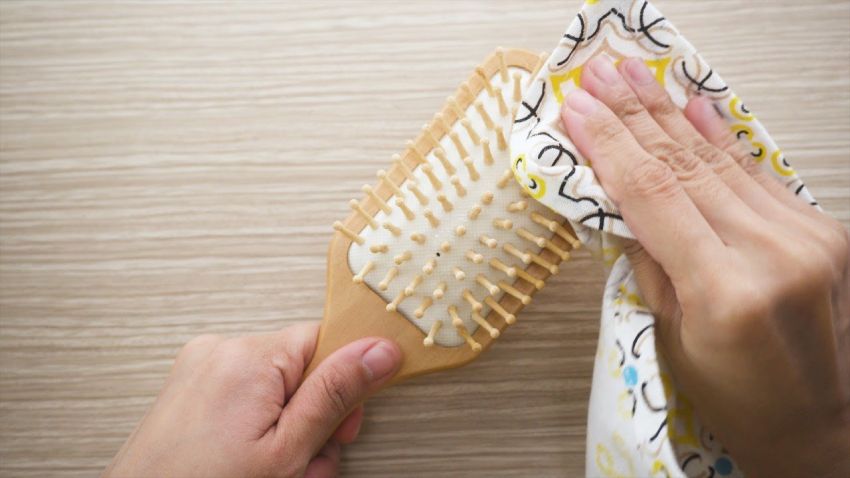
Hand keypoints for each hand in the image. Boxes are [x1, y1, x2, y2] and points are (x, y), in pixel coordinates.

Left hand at [103, 323, 402, 477]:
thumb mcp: (287, 449)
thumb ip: (335, 394)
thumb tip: (377, 351)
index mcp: (247, 357)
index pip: (325, 339)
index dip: (346, 383)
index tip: (346, 420)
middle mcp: (219, 351)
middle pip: (302, 367)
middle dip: (317, 416)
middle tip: (310, 460)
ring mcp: (199, 369)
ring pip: (276, 387)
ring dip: (290, 428)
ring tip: (280, 469)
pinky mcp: (189, 389)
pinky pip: (245, 394)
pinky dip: (260, 425)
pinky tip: (257, 460)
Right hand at [561, 56, 849, 475]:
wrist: (825, 428)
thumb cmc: (737, 402)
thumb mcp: (671, 341)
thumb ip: (650, 264)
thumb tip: (621, 202)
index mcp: (726, 291)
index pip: (653, 196)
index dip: (609, 146)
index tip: (575, 108)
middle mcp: (774, 253)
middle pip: (685, 167)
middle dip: (633, 115)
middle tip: (598, 74)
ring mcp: (809, 237)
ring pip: (720, 162)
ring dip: (670, 116)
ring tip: (633, 78)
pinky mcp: (826, 230)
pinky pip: (760, 173)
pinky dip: (722, 139)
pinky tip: (693, 107)